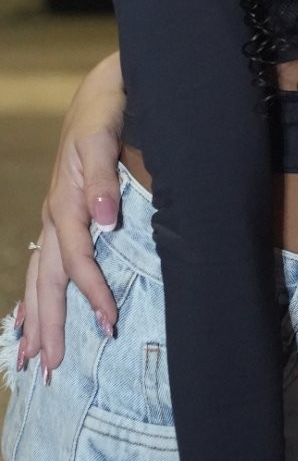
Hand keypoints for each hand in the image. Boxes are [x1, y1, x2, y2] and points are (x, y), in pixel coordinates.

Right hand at [20, 51, 125, 372]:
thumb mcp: (105, 139)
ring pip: (39, 277)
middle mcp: (55, 216)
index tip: (109, 321)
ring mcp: (54, 218)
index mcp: (67, 202)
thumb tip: (107, 221)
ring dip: (37, 318)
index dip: (93, 292)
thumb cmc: (105, 115)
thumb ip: (107, 180)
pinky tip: (25, 321)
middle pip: (47, 279)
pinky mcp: (60, 217)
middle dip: (48, 324)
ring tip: (32, 358)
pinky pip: (41, 265)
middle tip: (50, 368)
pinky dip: (33, 296)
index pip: (78, 259)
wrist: (100, 93)